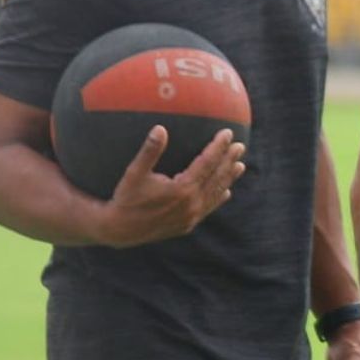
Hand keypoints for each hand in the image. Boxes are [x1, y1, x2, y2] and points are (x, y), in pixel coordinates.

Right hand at [94, 127, 246, 247]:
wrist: (118, 231)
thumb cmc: (126, 198)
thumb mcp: (135, 173)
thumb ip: (150, 151)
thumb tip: (160, 128)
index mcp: (183, 189)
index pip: (207, 162)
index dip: (218, 146)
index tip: (227, 133)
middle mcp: (192, 204)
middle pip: (217, 177)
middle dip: (229, 160)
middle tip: (240, 146)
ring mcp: (191, 216)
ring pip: (216, 193)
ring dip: (228, 178)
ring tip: (240, 165)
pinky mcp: (187, 225)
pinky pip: (208, 208)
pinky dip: (218, 198)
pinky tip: (226, 192)